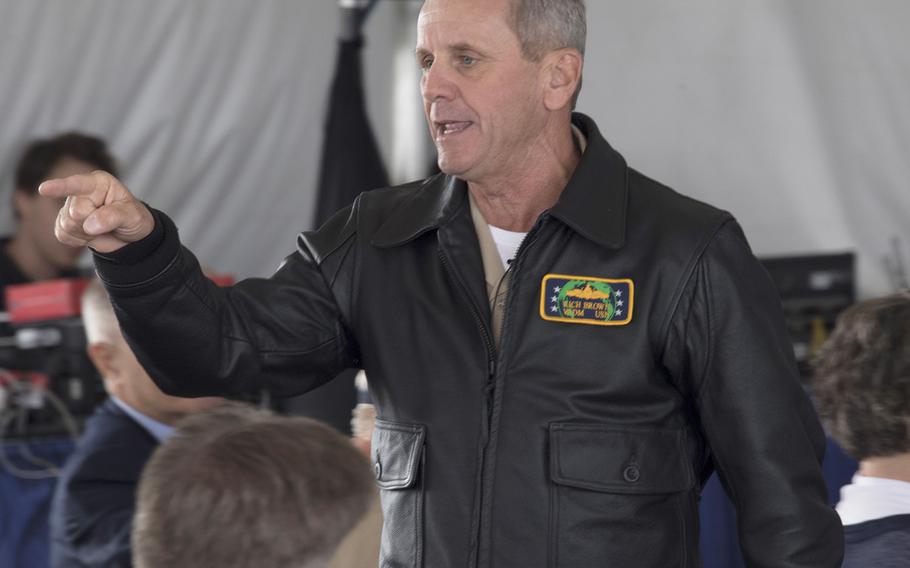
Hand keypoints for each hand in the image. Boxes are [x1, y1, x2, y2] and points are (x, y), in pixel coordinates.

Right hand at [38, 171, 154, 253]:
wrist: (129, 236)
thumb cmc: (133, 218)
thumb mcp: (132, 215)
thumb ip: (113, 217)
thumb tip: (90, 225)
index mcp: (98, 183)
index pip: (78, 184)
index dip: (60, 187)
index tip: (43, 189)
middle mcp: (81, 192)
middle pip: (75, 212)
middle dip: (91, 223)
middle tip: (107, 224)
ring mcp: (70, 206)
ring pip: (66, 224)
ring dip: (85, 233)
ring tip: (100, 228)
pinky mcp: (64, 222)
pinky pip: (62, 234)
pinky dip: (78, 240)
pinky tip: (90, 234)